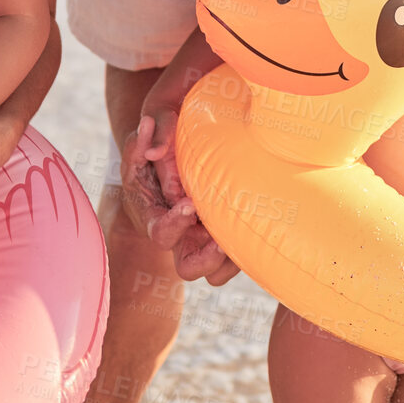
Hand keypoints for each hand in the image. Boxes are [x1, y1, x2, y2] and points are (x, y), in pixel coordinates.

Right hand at [120, 111, 239, 285]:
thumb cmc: (158, 139)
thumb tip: (151, 144)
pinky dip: (246, 247)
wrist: (174, 148)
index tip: (190, 203)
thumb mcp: (145, 131)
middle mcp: (179, 234)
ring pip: (217, 271)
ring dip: (231, 259)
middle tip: (223, 237)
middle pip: (189, 268)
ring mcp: (201, 238)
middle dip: (208, 258)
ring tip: (245, 230)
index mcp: (154, 216)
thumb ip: (146, 135)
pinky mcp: (221, 234)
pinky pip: (235, 256)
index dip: (175, 224)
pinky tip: (259, 219)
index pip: (161, 233)